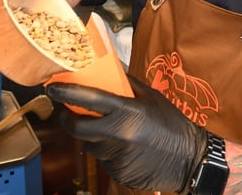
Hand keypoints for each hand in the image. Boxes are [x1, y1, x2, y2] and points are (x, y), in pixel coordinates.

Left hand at [45, 76, 208, 191]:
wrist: (190, 159)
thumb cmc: (172, 124)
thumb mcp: (152, 97)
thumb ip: (127, 83)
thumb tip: (108, 68)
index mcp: (127, 111)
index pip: (88, 99)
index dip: (66, 92)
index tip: (51, 87)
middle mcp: (118, 134)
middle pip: (76, 127)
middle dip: (67, 119)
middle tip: (68, 112)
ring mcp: (116, 156)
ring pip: (89, 144)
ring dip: (91, 135)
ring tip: (107, 129)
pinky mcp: (117, 173)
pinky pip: (102, 159)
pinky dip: (106, 151)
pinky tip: (122, 147)